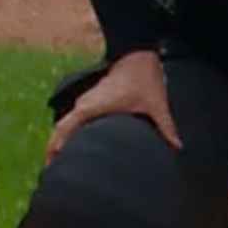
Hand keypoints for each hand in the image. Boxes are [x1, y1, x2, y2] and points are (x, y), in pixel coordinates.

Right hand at [45, 49, 182, 160]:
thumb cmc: (144, 78)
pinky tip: (76, 148)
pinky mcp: (91, 101)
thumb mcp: (156, 104)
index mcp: (90, 108)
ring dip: (61, 142)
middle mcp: (83, 105)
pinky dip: (69, 134)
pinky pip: (74, 120)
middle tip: (52, 174)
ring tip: (60, 165)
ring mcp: (85, 102)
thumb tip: (178, 148)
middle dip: (54, 151)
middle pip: (60, 131)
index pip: (63, 130)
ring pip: (65, 125)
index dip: (54, 148)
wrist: (137, 53)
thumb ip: (165, 127)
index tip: (49, 167)